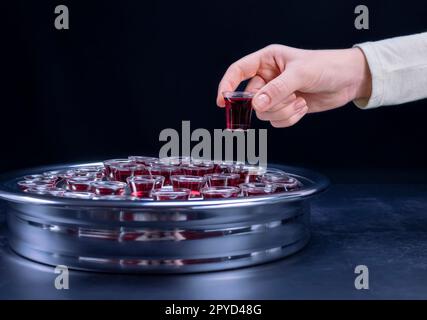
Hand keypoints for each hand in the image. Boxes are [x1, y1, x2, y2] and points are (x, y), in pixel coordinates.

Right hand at [217, 44, 371, 127]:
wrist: (349, 80)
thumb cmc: (326, 66)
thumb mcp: (300, 74)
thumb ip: (277, 90)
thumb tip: (256, 105)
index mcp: (267, 61)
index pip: (238, 72)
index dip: (227, 86)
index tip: (222, 102)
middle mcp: (268, 78)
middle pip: (251, 98)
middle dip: (266, 104)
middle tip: (282, 101)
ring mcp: (277, 94)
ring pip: (264, 113)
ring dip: (282, 111)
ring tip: (299, 101)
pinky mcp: (286, 107)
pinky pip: (276, 121)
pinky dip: (289, 118)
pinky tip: (303, 106)